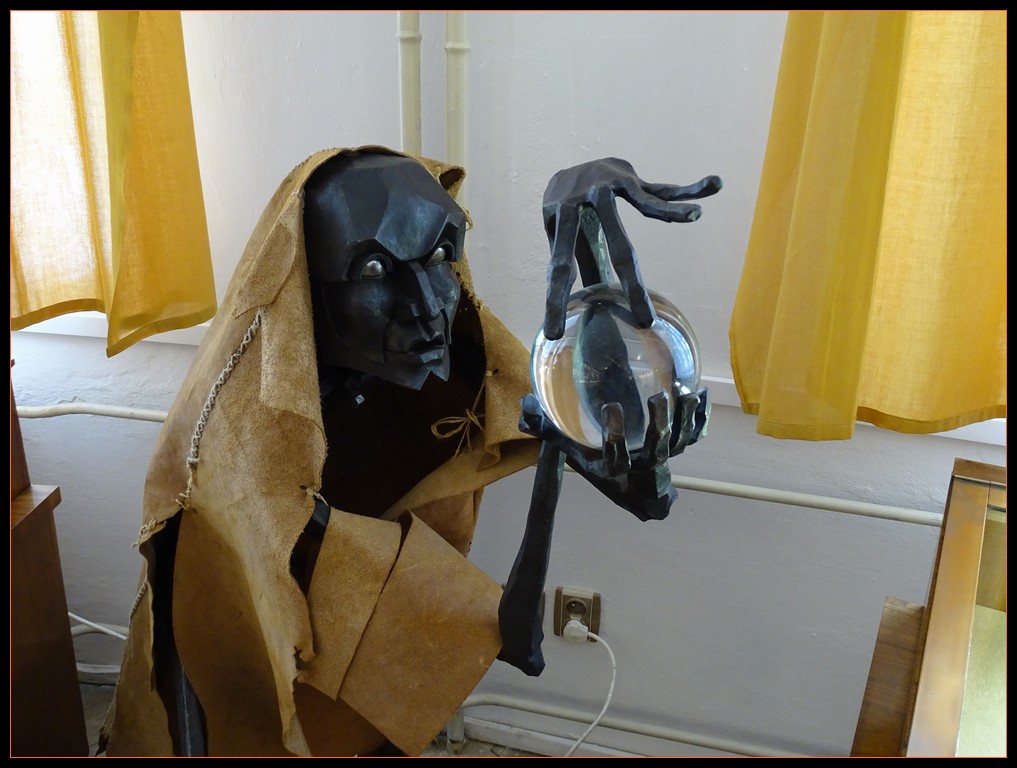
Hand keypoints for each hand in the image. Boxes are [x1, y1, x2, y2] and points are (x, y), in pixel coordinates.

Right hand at [519, 385, 708, 521]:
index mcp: (616, 470)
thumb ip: (548, 430)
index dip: (616, 435)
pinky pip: (694, 436)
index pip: (617, 457)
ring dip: (684, 419)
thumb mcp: (572, 452)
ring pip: (679, 442)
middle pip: (656, 449)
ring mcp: (665, 459)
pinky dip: (699, 417)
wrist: (634, 489)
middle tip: (658, 398)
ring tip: (685, 393)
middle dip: (659, 425)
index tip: (613, 408)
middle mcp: (643, 466)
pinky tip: (700, 393)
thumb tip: (524, 405)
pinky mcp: (679, 450)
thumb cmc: (599, 463)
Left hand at [541, 157, 720, 340]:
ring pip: (645, 204)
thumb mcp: (561, 233)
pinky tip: (715, 184)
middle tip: (645, 320)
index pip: (560, 266)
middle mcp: (585, 198)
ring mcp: (611, 185)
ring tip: (695, 215)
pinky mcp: (632, 180)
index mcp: (561, 218)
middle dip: (631, 284)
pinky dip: (689, 190)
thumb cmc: (565, 209)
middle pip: (614, 245)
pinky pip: (662, 190)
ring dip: (671, 212)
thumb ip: (573, 260)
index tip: (552, 334)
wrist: (572, 163)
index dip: (555, 301)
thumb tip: (577, 303)